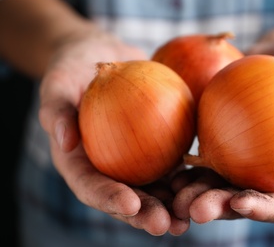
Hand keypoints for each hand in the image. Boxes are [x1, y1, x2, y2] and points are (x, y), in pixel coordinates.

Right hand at [38, 28, 188, 234]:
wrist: (102, 59)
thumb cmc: (73, 71)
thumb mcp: (58, 83)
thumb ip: (56, 109)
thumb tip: (64, 140)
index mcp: (79, 162)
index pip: (90, 186)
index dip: (108, 198)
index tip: (129, 204)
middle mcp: (108, 167)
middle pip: (125, 195)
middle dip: (145, 214)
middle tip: (165, 225)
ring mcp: (134, 160)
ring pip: (153, 187)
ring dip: (171, 204)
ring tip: (189, 216)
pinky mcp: (157, 146)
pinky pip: (172, 161)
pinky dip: (187, 174)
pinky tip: (206, 181)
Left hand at [171, 32, 273, 224]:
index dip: (261, 210)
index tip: (240, 203)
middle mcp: (261, 173)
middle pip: (239, 200)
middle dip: (218, 209)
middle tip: (196, 209)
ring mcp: (236, 160)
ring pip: (213, 184)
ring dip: (193, 194)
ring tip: (174, 195)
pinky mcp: (216, 143)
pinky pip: (198, 158)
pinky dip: (184, 167)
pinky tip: (169, 168)